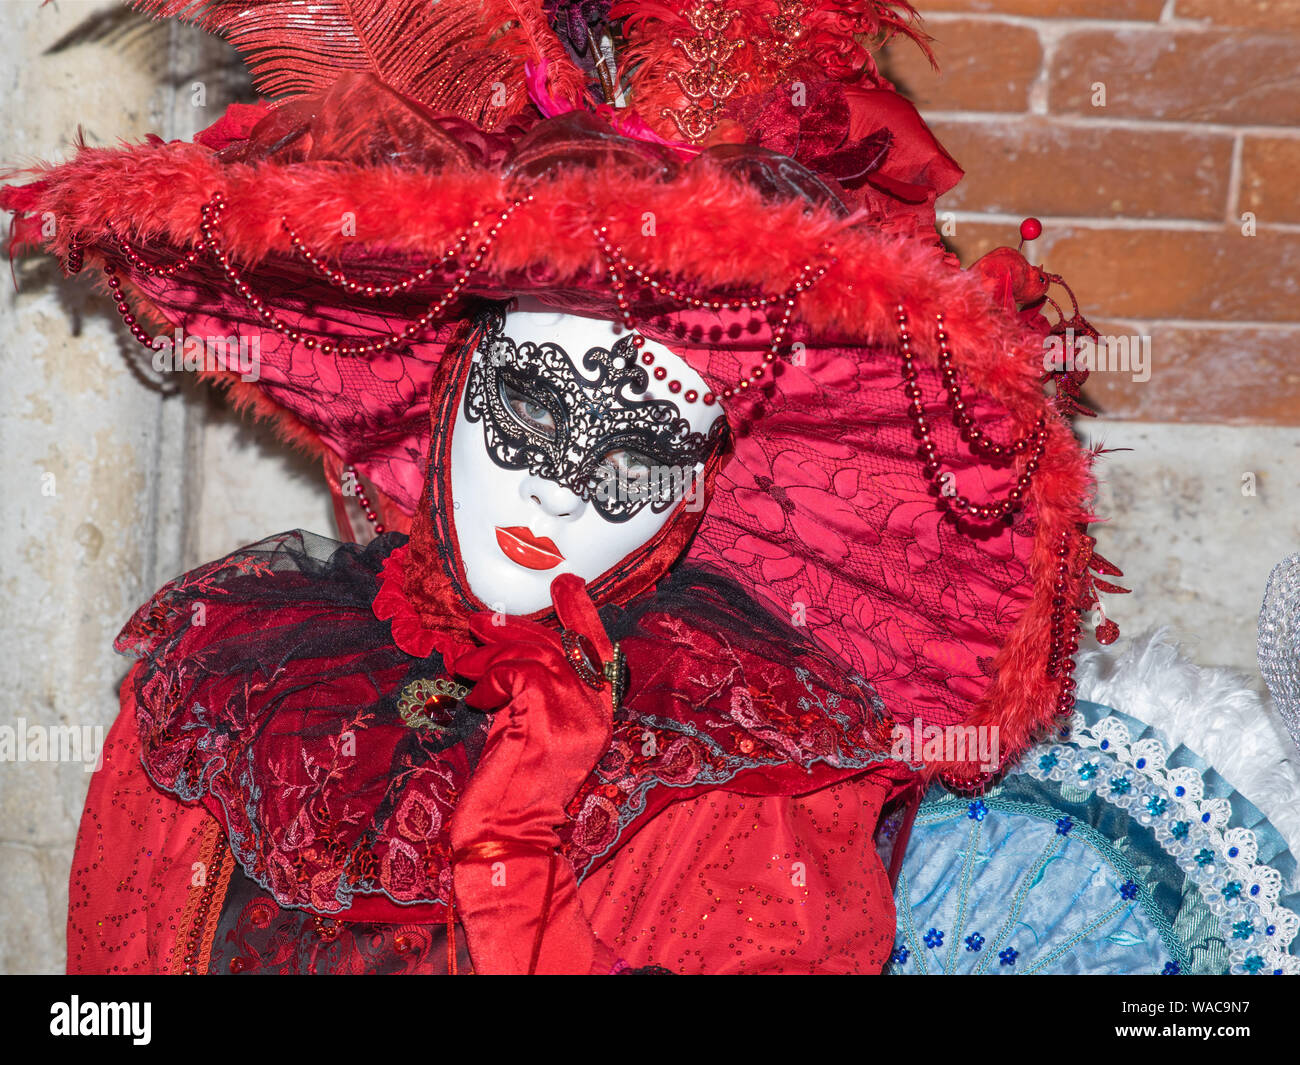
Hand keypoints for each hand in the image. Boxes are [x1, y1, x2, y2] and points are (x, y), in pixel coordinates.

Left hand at [448, 573, 614, 850]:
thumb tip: (512, 646)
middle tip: (480, 620)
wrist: (507, 835)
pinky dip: (488, 681)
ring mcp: (575, 717)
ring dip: (491, 653)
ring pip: (536, 655)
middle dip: (519, 626)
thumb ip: (535, 692)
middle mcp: (595, 714)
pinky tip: (476, 700)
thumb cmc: (512, 788)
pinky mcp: (546, 720)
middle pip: (564, 644)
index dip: (583, 613)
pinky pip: (515, 674)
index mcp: (599, 716)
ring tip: (463, 664)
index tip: (565, 584)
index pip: (600, 650)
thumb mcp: (531, 729)